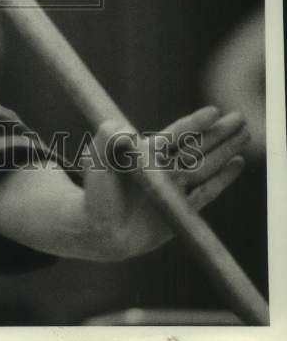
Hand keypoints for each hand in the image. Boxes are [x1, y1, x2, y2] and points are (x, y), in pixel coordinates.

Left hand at [82, 106, 248, 259]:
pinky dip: (222, 180)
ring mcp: (175, 188)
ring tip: (245, 135)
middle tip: (241, 117)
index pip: (176, 134)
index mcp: (147, 153)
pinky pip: (207, 193)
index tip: (214, 111)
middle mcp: (164, 168)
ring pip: (207, 165)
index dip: (195, 123)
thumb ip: (107, 138)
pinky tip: (236, 164)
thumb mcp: (96, 158)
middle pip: (198, 146)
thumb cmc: (95, 192)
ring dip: (226, 150)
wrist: (99, 229)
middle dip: (220, 132)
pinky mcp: (182, 210)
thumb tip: (126, 131)